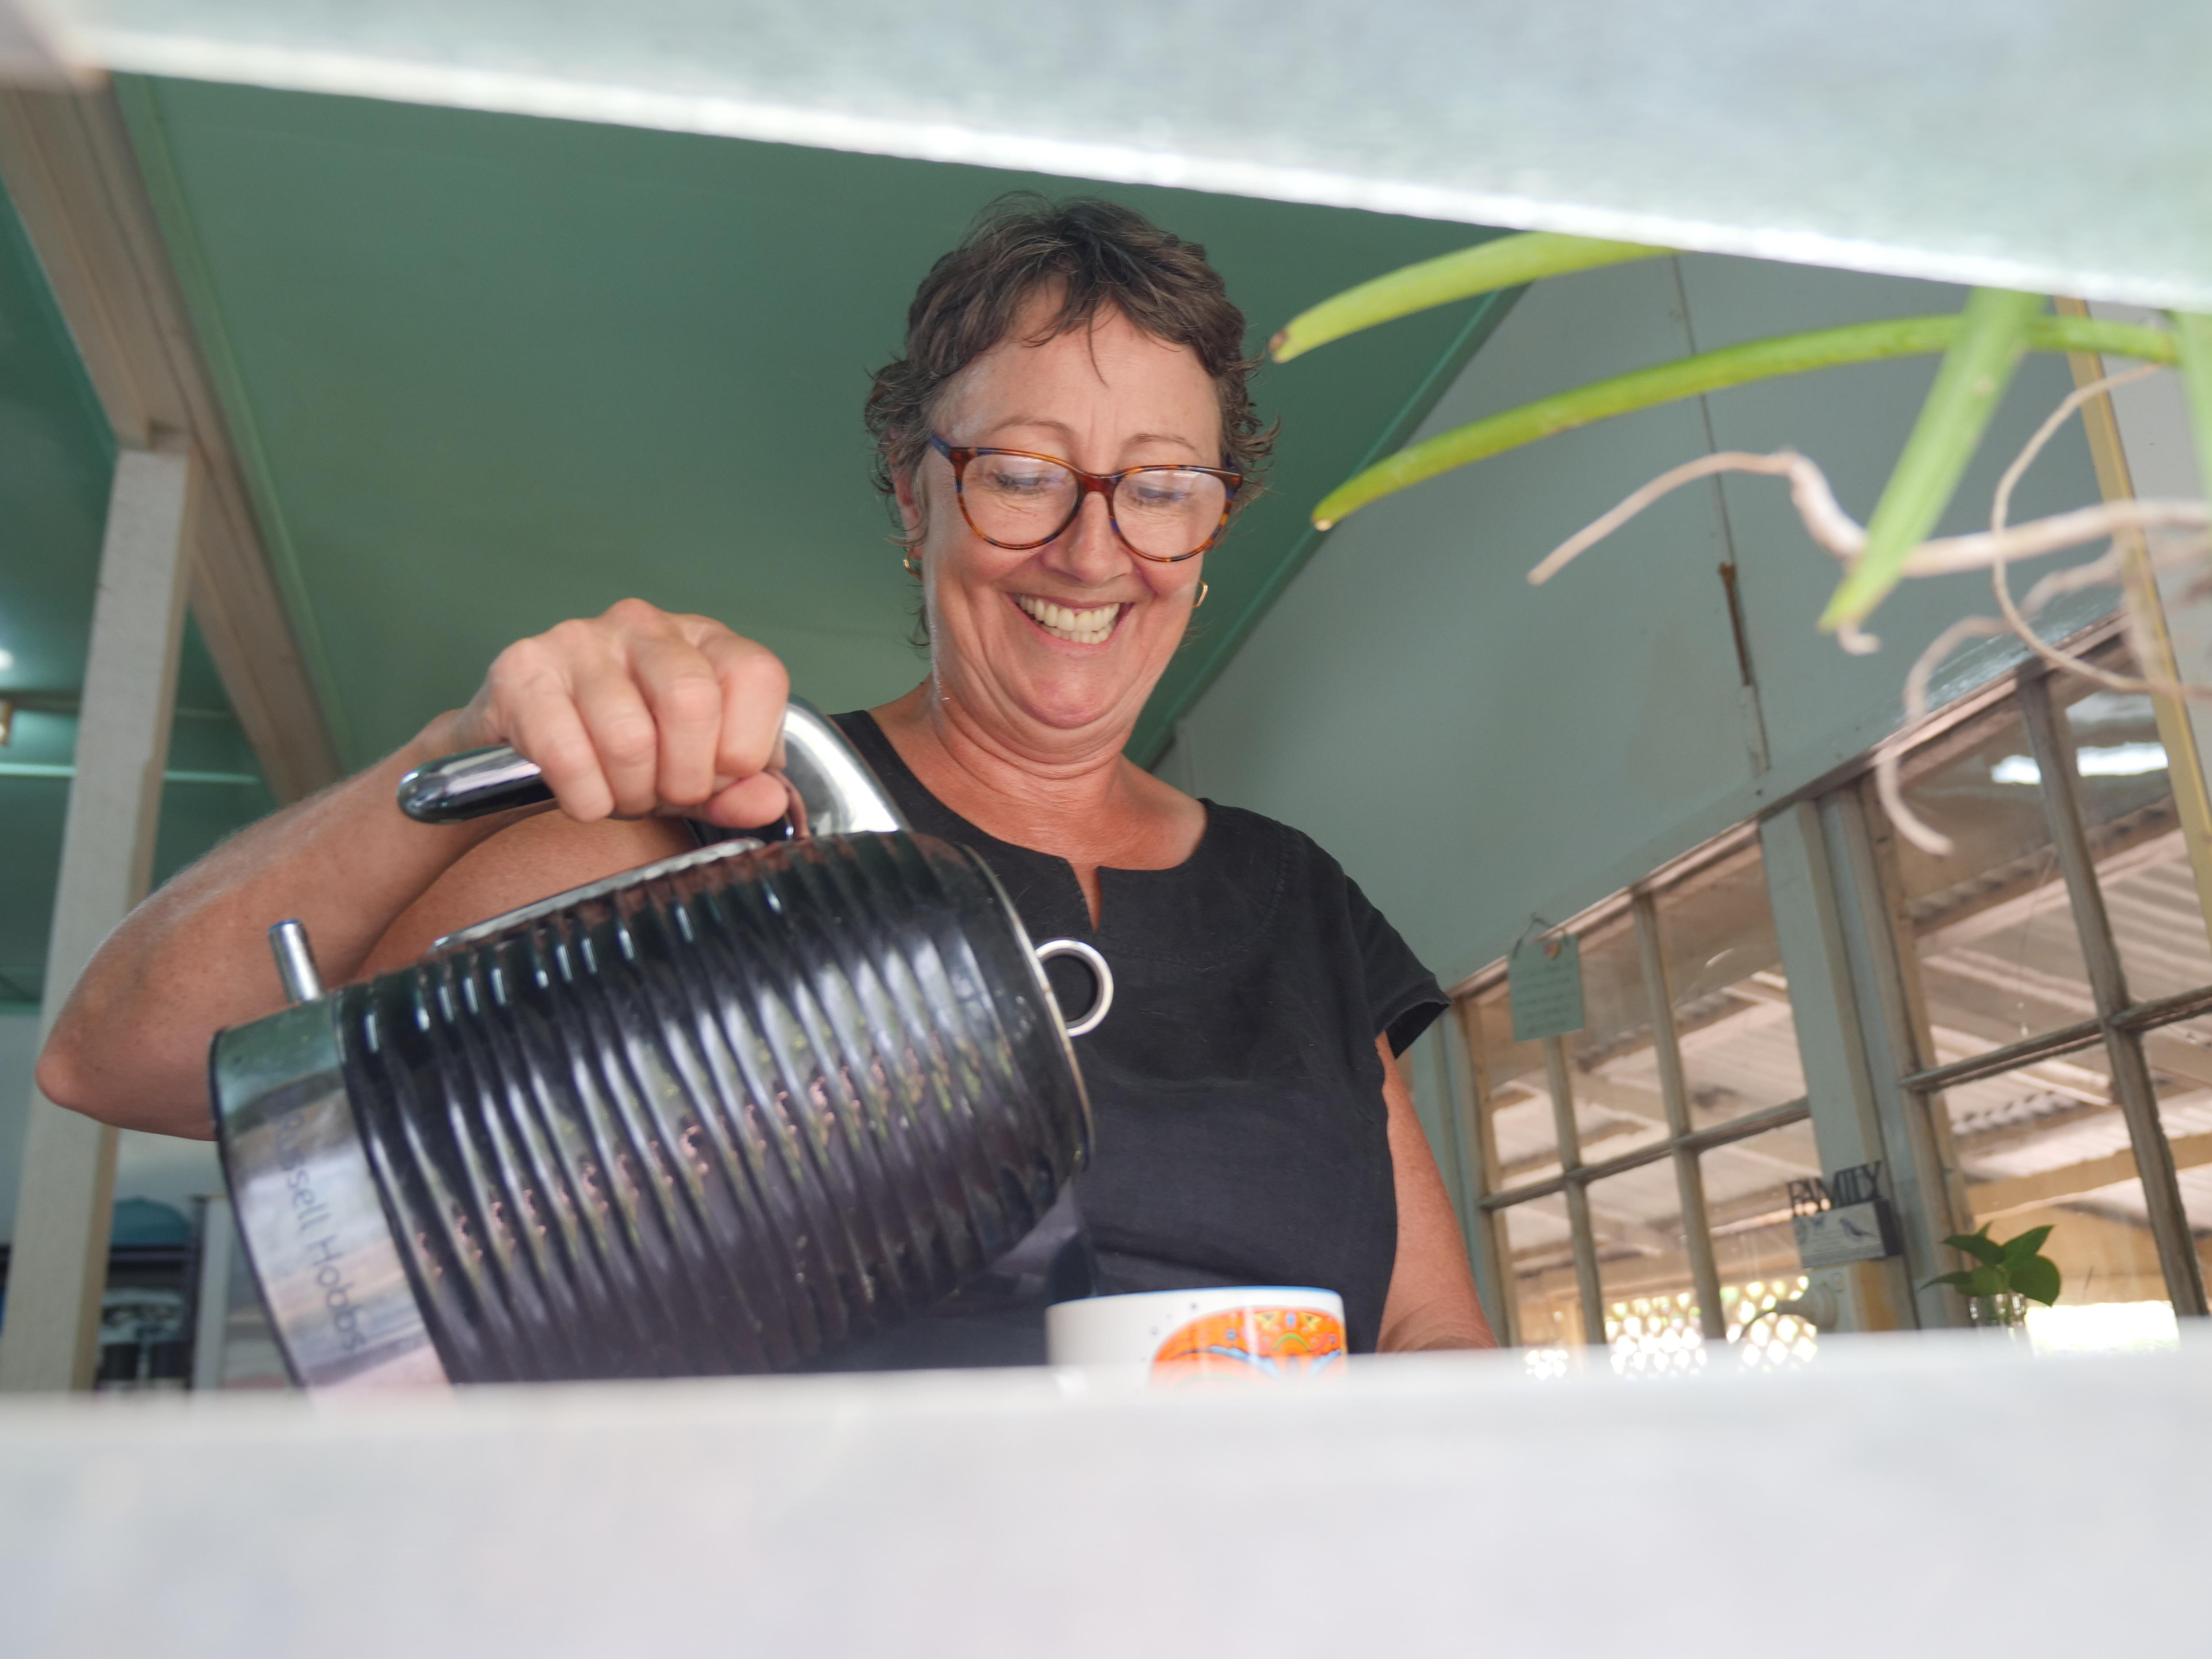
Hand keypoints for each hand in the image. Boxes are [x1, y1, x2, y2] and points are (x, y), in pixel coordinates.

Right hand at [447, 599, 791, 826]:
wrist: (530, 747)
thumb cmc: (626, 750)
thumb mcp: (696, 774)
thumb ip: (737, 790)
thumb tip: (767, 799)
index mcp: (704, 639)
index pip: (757, 675)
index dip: (744, 749)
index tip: (717, 776)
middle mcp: (645, 625)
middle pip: (692, 702)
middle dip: (684, 778)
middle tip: (663, 794)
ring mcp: (581, 640)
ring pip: (628, 739)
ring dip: (629, 794)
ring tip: (621, 792)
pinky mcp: (524, 669)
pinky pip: (567, 756)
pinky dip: (585, 798)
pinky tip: (584, 794)